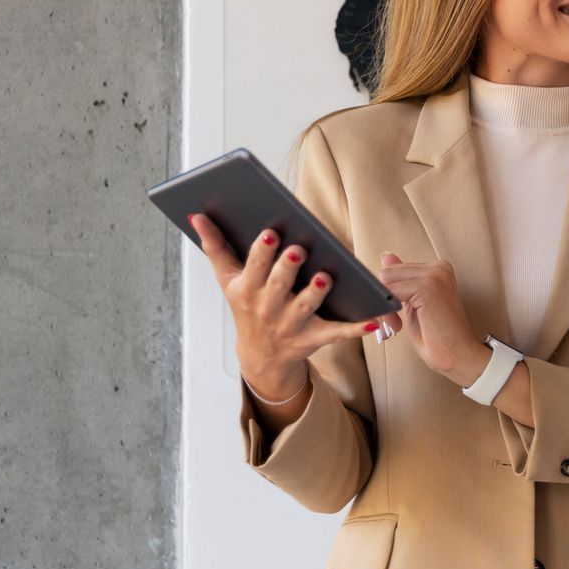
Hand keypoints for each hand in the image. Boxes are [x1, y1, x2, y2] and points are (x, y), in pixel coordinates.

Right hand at [189, 213, 379, 397]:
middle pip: (279, 286)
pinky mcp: (314, 337)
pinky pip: (336, 332)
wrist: (261, 355)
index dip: (262, 253)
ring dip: (315, 293)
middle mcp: (268, 308)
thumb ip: (215, 246)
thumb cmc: (246, 306)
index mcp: (247, 290)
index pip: (254, 268)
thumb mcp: (227, 279)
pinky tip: (371, 320)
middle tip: (299, 249)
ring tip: (325, 277)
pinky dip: (355, 329)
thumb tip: (196, 214)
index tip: (270, 235)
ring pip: (306, 307)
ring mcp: (291, 325)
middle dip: (288, 268)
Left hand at [377, 253, 487, 385]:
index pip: (395, 270)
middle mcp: (439, 267)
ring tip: (397, 325)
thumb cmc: (439, 335)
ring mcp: (434, 275)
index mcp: (438, 269)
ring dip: (385, 306)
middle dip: (384, 298)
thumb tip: (386, 256)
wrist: (459, 356)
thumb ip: (402, 280)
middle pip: (388, 273)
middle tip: (395, 322)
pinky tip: (398, 325)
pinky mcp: (427, 286)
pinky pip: (390, 291)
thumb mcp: (414, 303)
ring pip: (386, 280)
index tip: (395, 316)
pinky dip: (388, 311)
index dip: (389, 293)